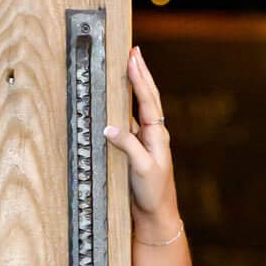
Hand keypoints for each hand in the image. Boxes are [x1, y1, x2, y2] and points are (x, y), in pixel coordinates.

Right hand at [104, 45, 177, 226]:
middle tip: (134, 51)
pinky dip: (124, 105)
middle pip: (147, 96)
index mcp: (157, 134)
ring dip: (135, 85)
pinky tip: (119, 98)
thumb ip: (127, 146)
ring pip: (139, 106)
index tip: (132, 57)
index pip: (147, 100)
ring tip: (129, 66)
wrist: (156, 215)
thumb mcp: (142, 168)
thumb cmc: (153, 193)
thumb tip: (109, 126)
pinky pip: (129, 120)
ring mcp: (145, 140)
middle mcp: (153, 133)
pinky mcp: (136, 149)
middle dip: (140, 73)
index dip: (139, 78)